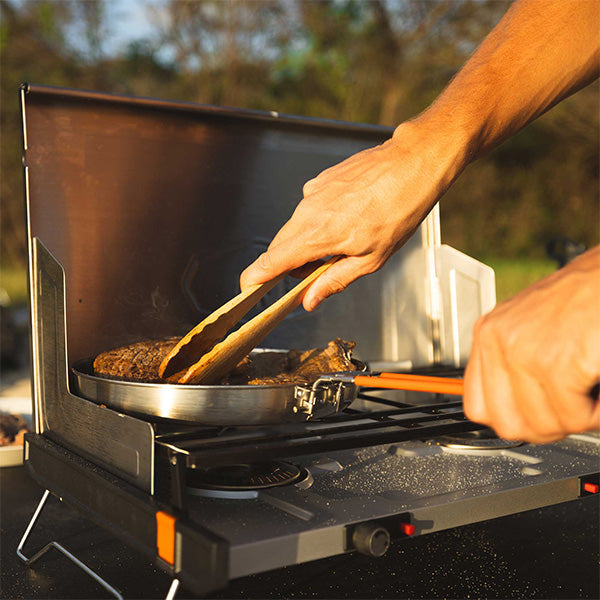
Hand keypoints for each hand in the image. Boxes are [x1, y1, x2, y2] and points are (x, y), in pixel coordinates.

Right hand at [240, 119, 466, 310]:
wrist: (411, 165)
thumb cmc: (398, 211)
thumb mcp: (371, 259)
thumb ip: (334, 281)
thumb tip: (310, 300)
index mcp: (316, 235)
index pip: (271, 261)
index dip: (255, 277)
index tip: (248, 288)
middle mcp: (307, 211)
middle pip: (280, 245)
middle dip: (291, 263)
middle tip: (317, 272)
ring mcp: (313, 192)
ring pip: (296, 226)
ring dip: (308, 240)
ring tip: (343, 240)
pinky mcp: (321, 180)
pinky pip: (310, 207)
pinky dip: (320, 219)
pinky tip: (348, 217)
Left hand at [463, 247, 599, 443]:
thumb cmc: (584, 298)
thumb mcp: (529, 327)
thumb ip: (512, 367)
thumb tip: (515, 415)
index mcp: (488, 334)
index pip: (476, 407)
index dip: (513, 420)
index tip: (536, 416)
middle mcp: (498, 340)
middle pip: (507, 424)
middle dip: (546, 426)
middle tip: (572, 408)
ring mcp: (524, 351)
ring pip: (544, 425)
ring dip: (577, 417)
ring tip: (589, 388)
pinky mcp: (556, 362)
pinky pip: (575, 416)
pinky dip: (597, 412)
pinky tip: (599, 382)